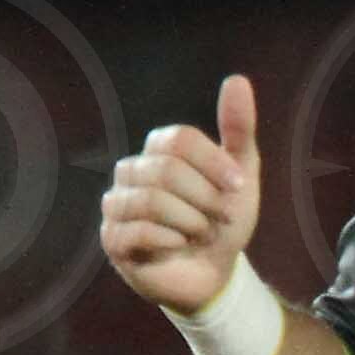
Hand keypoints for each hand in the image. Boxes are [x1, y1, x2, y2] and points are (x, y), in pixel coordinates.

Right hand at [100, 74, 259, 313]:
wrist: (213, 274)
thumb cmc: (222, 221)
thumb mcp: (241, 176)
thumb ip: (239, 130)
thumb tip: (238, 80)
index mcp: (158, 150)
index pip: (179, 139)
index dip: (214, 163)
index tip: (239, 187)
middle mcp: (131, 171)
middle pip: (166, 170)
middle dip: (205, 199)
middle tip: (220, 219)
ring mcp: (117, 205)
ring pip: (152, 201)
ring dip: (190, 223)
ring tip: (200, 235)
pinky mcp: (112, 239)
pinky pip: (139, 232)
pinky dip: (171, 241)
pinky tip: (179, 247)